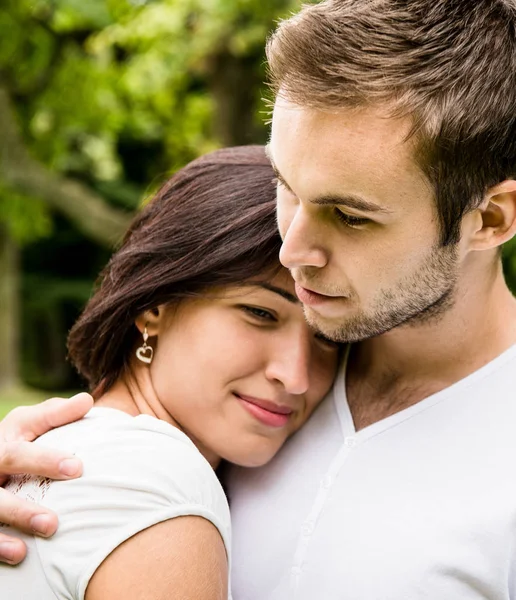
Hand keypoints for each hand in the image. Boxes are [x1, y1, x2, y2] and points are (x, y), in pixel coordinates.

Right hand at [0, 393, 91, 563]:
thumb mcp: (27, 425)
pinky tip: (21, 553)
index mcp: (4, 440)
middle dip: (38, 468)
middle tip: (74, 477)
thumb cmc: (15, 445)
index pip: (23, 442)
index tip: (78, 467)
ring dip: (20, 514)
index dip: (46, 456)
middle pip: (8, 461)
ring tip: (51, 526)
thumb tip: (86, 401)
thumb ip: (55, 415)